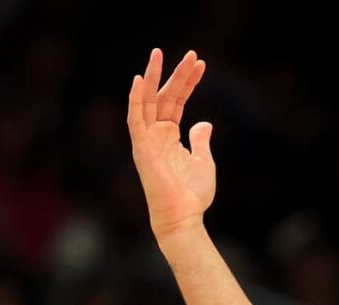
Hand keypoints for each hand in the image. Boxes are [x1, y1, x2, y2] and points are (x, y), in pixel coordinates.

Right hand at [127, 48, 213, 237]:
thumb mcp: (204, 161)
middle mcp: (156, 133)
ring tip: (159, 53)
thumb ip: (201, 140)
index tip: (201, 64)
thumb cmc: (192, 194)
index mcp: (170, 135)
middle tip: (191, 54)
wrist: (183, 217)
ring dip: (151, 76)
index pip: (177, 100)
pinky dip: (134, 99)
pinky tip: (138, 79)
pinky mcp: (141, 147)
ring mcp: (147, 139)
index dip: (188, 82)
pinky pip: (134, 119)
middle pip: (164, 95)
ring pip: (146, 100)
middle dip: (176, 74)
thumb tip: (203, 122)